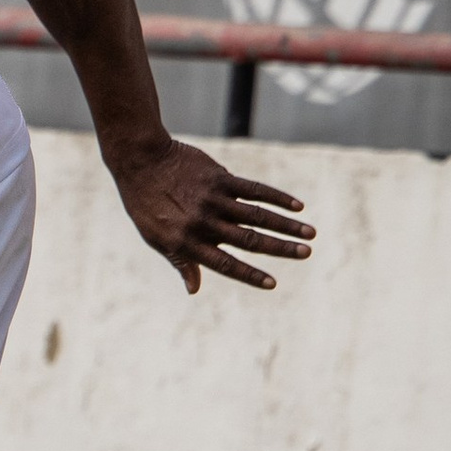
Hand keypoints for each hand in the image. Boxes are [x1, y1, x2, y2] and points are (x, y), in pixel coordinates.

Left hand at [109, 136, 313, 293]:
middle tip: (307, 254)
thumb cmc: (146, 203)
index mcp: (188, 242)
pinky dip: (277, 197)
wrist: (140, 160)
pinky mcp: (220, 178)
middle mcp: (204, 223)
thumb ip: (180, 261)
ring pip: (257, 215)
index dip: (249, 275)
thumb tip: (194, 289)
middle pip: (249, 240)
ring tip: (310, 233)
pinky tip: (297, 205)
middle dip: (280, 249)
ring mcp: (213, 200)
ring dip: (286, 225)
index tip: (273, 283)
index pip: (224, 264)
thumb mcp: (156, 238)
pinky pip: (254, 189)